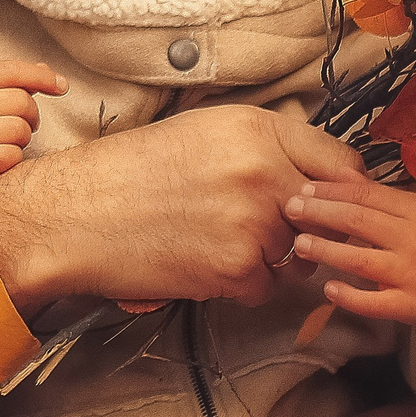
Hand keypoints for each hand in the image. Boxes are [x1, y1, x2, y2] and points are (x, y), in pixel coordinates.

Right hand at [0, 61, 66, 212]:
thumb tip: (45, 73)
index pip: (9, 70)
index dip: (42, 75)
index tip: (62, 86)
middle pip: (22, 101)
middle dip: (32, 117)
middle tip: (24, 128)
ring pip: (20, 130)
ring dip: (22, 141)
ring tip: (4, 146)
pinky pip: (10, 157)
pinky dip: (11, 161)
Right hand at [0, 106, 361, 309]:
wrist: (74, 215)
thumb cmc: (129, 173)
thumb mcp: (202, 133)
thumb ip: (264, 147)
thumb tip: (316, 177)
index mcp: (257, 128)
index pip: (340, 163)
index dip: (341, 190)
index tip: (333, 205)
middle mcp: (263, 170)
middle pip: (328, 214)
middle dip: (308, 229)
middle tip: (272, 233)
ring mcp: (253, 220)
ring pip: (299, 255)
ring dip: (271, 260)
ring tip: (219, 244)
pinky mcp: (237, 267)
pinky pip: (266, 287)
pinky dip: (241, 286)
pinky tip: (203, 265)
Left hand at [287, 179, 415, 412]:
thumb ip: (384, 198)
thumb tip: (342, 177)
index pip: (367, 196)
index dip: (331, 191)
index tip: (304, 188)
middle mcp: (415, 240)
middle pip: (358, 221)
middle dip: (319, 213)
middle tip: (290, 207)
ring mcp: (412, 275)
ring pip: (360, 260)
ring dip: (325, 250)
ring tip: (299, 243)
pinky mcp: (409, 307)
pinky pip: (372, 302)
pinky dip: (348, 295)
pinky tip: (328, 287)